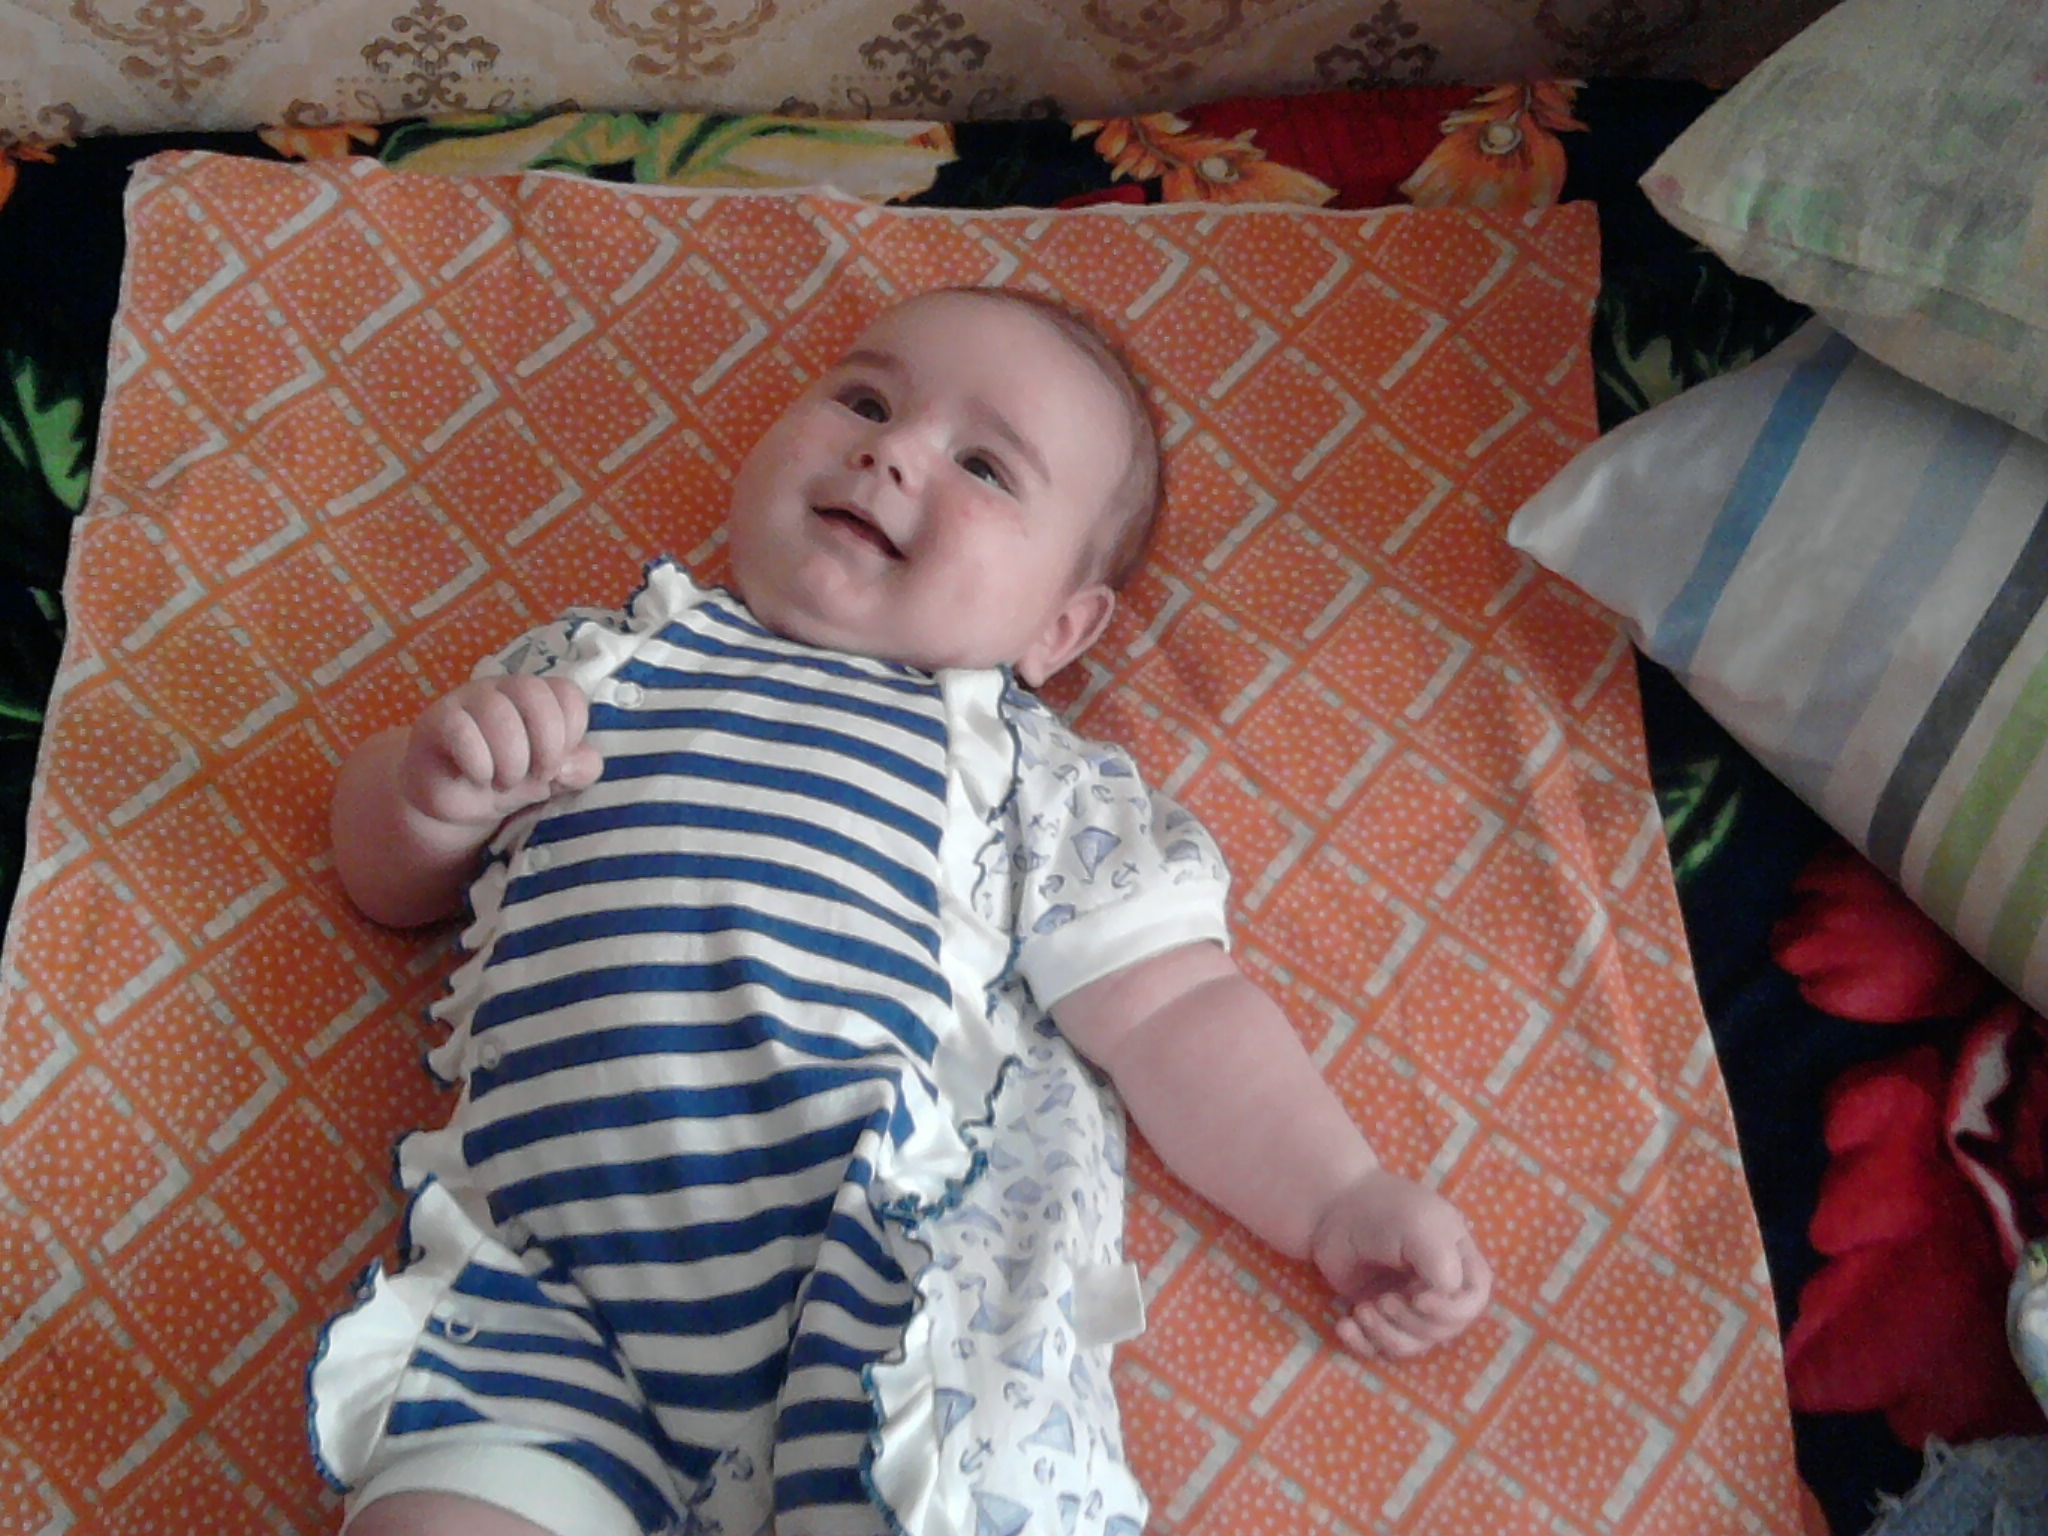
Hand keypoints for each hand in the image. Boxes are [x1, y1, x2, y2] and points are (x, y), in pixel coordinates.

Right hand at [399, 675, 601, 828]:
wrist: (450, 800)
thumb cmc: (505, 781)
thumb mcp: (551, 781)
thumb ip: (578, 770)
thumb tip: (569, 765)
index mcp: (537, 697)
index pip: (566, 693)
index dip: (571, 732)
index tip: (559, 764)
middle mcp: (503, 690)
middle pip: (534, 693)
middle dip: (546, 745)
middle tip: (539, 777)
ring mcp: (467, 701)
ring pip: (498, 712)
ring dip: (511, 760)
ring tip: (505, 783)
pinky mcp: (436, 722)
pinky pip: (461, 730)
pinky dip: (479, 764)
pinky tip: (479, 779)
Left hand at [1310, 1168, 1491, 1360]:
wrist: (1330, 1208)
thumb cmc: (1381, 1210)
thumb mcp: (1420, 1228)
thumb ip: (1443, 1264)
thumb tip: (1447, 1299)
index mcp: (1458, 1262)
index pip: (1472, 1302)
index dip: (1451, 1311)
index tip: (1420, 1299)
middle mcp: (1437, 1288)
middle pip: (1442, 1330)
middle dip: (1412, 1322)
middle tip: (1383, 1301)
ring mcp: (1408, 1304)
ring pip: (1412, 1344)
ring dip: (1385, 1334)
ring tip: (1361, 1310)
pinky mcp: (1378, 1315)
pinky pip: (1379, 1347)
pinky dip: (1362, 1343)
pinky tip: (1344, 1324)